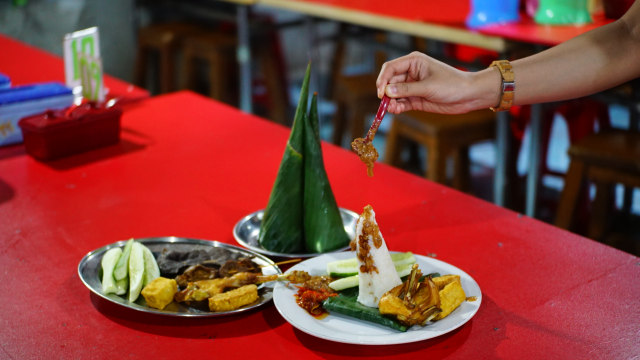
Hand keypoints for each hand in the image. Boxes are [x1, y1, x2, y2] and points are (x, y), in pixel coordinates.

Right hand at [376, 51, 495, 113]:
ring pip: (394, 93)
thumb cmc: (452, 84)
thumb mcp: (428, 87)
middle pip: (390, 82)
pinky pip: (401, 102)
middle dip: (386, 93)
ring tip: (392, 109)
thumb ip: (407, 90)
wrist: (468, 96)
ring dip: (390, 101)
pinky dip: (397, 107)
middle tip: (385, 103)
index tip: (382, 92)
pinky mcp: (416, 98)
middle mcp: (411, 73)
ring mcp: (413, 86)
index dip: (383, 79)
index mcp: (414, 62)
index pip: (390, 68)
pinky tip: (396, 110)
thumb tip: (387, 91)